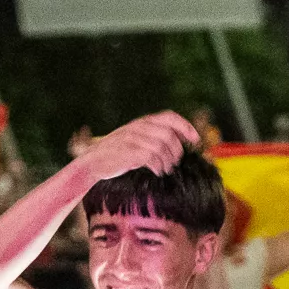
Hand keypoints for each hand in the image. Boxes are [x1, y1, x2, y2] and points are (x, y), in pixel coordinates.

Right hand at [80, 113, 199, 181]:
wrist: (92, 162)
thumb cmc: (117, 154)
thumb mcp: (135, 140)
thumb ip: (153, 137)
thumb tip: (179, 143)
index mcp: (142, 122)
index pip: (169, 117)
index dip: (186, 126)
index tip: (196, 139)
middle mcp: (138, 127)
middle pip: (169, 134)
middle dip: (177, 150)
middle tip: (174, 162)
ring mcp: (133, 139)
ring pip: (162, 147)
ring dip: (168, 161)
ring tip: (165, 169)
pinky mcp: (128, 152)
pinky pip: (151, 157)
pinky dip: (158, 166)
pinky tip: (157, 171)